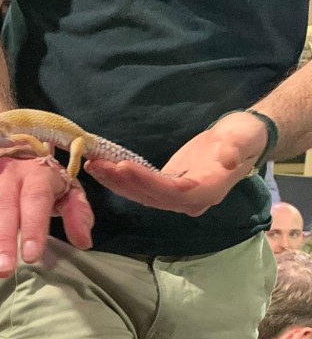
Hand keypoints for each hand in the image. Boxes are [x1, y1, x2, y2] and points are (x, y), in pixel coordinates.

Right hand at [0, 153, 91, 277]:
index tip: (31, 256)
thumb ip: (78, 212)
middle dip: (3, 239)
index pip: (35, 200)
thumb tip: (84, 241)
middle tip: (4, 269)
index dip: (33, 228)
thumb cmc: (40, 177)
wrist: (9, 141)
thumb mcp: (66, 189)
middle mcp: (7, 172)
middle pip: (4, 207)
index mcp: (35, 173)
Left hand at [84, 111, 267, 215]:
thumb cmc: (245, 136)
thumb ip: (236, 149)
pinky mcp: (167, 187)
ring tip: (93, 166)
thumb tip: (227, 160)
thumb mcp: (244, 138)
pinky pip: (141, 187)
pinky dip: (122, 179)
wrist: (243, 138)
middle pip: (151, 196)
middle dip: (122, 182)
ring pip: (142, 194)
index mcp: (207, 191)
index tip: (123, 167)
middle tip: (97, 165)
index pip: (172, 191)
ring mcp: (177, 197)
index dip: (146, 182)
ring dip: (116, 182)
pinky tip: (103, 168)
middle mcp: (190, 201)